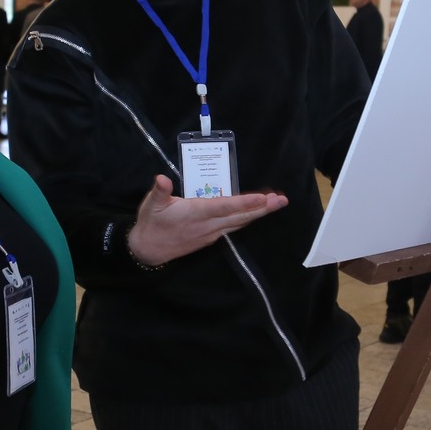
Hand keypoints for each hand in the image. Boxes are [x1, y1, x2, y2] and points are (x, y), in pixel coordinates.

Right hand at [126, 174, 286, 265]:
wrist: (148, 250)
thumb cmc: (151, 223)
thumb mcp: (151, 204)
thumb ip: (159, 190)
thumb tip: (162, 179)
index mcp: (195, 213)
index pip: (224, 206)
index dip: (244, 203)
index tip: (263, 198)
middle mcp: (208, 224)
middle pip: (240, 216)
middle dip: (262, 208)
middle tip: (281, 200)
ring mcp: (211, 233)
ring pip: (239, 223)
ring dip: (258, 213)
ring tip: (275, 203)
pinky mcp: (210, 237)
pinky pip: (233, 227)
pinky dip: (247, 219)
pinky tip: (256, 214)